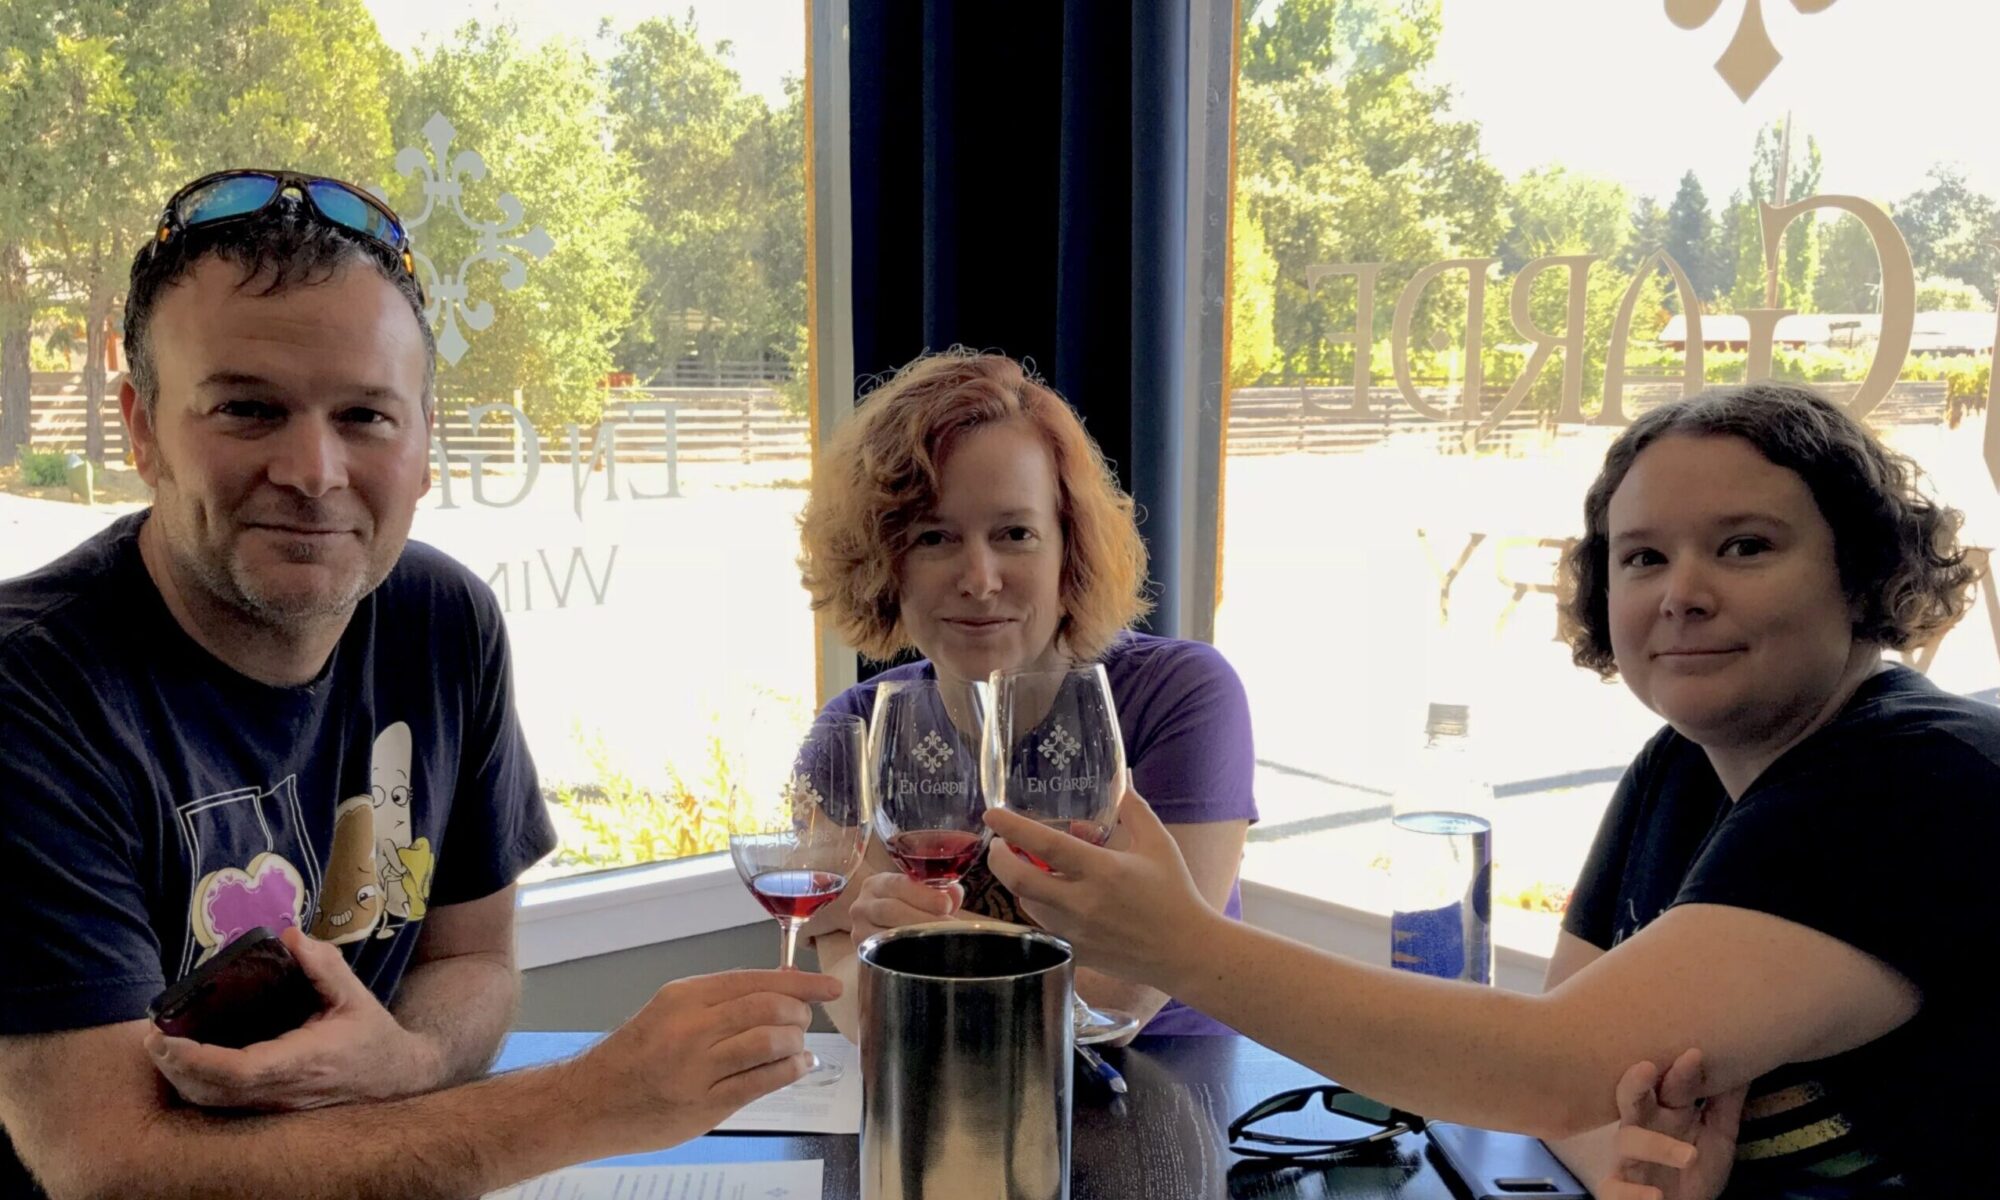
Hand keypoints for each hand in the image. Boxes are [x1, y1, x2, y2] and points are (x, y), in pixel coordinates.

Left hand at [145, 927, 443, 1109]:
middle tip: (152, 1036)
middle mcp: (285, 1089)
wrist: (393, 1077)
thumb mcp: (356, 995)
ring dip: (181, 1079)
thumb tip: (290, 935)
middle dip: (176, 1068)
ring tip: (161, 1047)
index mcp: (306, 1059)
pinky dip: (196, 1086)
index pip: (241, 1069)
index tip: (168, 1037)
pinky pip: (222, 1104)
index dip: (198, 1058)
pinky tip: (184, 1062)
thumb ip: (324, 965)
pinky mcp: (268, 1107)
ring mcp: (275, 1104)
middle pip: (214, 1092)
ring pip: (214, 1103)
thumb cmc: (371, 1035)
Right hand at [579, 968, 841, 1151]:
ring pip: (771, 1043)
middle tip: (805, 1020)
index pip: (755, 980)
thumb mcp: (670, 1010)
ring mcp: (698, 1068)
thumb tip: (780, 986)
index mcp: (685, 997)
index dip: (800, 982)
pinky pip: (762, 1082)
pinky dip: (790, 1071)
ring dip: (796, 1043)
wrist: (591, 1101)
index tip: (828, 986)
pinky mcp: (706, 1105)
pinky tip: (796, 1067)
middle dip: (800, 1012)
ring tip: (799, 1046)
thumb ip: (721, 1000)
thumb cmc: (634, 1055)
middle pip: (769, 1008)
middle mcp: (691, 1028)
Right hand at [847, 867, 963, 947]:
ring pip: (885, 934)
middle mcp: (863, 904)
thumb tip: (954, 893)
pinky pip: (882, 953)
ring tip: (940, 940)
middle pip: (890, 910)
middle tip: (949, 926)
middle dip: (922, 918)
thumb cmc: (906, 908)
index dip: (923, 894)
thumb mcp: (919, 894)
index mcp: (879, 884)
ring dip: (915, 937)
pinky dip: (904, 953)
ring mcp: (859, 930)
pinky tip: (923, 955)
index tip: (946, 904)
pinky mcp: (863, 951)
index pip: (898, 884)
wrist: (880, 928)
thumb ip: (939, 891)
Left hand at [984, 787, 1210, 985]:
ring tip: (1026, 867)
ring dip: (1020, 883)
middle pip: (1019, 881)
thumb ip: (1134, 810)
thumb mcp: (1158, 844)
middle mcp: (1083, 903)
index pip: (1046, 845)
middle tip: (997, 846)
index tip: (991, 814)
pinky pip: (1042, 927)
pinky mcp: (1076, 952)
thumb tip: (1123, 777)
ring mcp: (1077, 932)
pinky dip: (1038, 908)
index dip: (1012, 828)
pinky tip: (1047, 896)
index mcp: (1103, 871)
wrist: (1186, 951)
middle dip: (998, 860)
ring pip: (1027, 904)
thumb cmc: (1175, 894)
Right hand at [1597, 1048, 1746, 1199]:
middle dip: (1635, 1083)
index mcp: (1666, 1112)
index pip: (1670, 1085)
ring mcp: (1628, 1159)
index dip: (1681, 1071)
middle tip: (1647, 1068)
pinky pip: (1616, 1189)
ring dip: (1655, 1146)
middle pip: (1630, 1098)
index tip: (1696, 1054)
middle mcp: (1642, 1129)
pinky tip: (1655, 1195)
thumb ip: (1726, 1105)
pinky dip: (1633, 1193)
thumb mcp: (1718, 1137)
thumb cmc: (1696, 1171)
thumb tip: (1744, 1065)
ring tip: (1689, 1156)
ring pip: (1628, 1142)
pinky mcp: (1617, 1191)